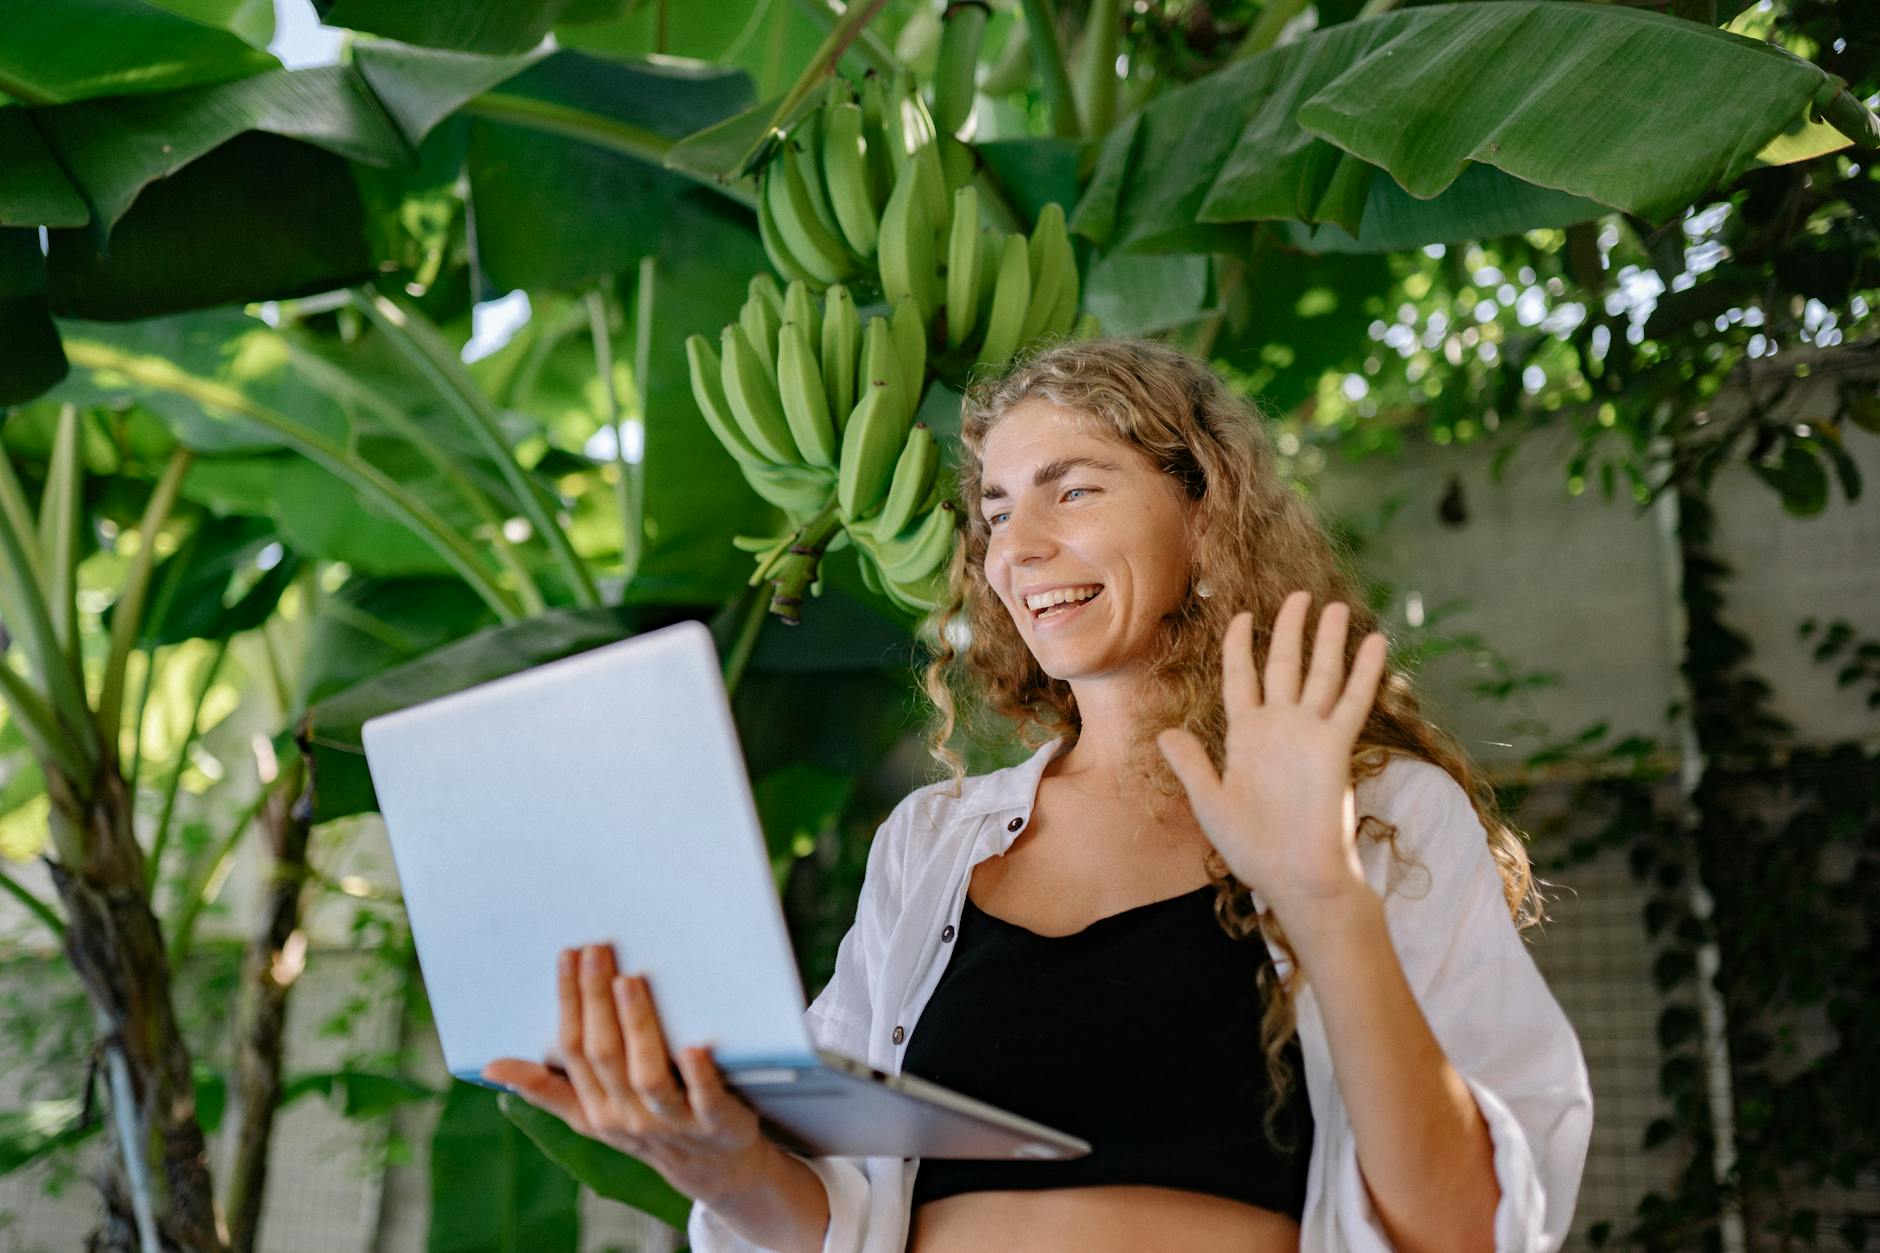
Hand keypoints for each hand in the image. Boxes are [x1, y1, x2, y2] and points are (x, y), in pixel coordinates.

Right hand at [482, 943, 770, 1205]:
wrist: (711, 1169)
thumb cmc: (645, 1126)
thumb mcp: (590, 1114)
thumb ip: (547, 1088)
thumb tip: (491, 1067)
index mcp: (595, 1109)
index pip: (573, 1049)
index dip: (569, 1001)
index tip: (568, 956)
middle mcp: (628, 1116)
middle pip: (604, 1054)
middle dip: (596, 1000)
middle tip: (596, 952)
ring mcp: (671, 1122)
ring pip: (647, 1075)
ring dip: (637, 1027)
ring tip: (629, 982)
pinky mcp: (714, 1123)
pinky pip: (703, 1098)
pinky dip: (698, 1074)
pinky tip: (695, 1046)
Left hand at [1156, 590, 1387, 913]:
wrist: (1293, 875)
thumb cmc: (1251, 847)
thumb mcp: (1210, 803)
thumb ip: (1191, 765)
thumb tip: (1165, 735)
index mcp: (1245, 736)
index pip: (1241, 677)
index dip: (1240, 647)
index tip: (1242, 616)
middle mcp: (1279, 727)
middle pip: (1284, 665)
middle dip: (1291, 629)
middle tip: (1300, 596)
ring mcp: (1309, 734)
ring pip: (1321, 674)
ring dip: (1329, 640)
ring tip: (1336, 607)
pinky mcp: (1336, 747)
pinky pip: (1352, 701)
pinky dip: (1365, 672)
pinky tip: (1375, 643)